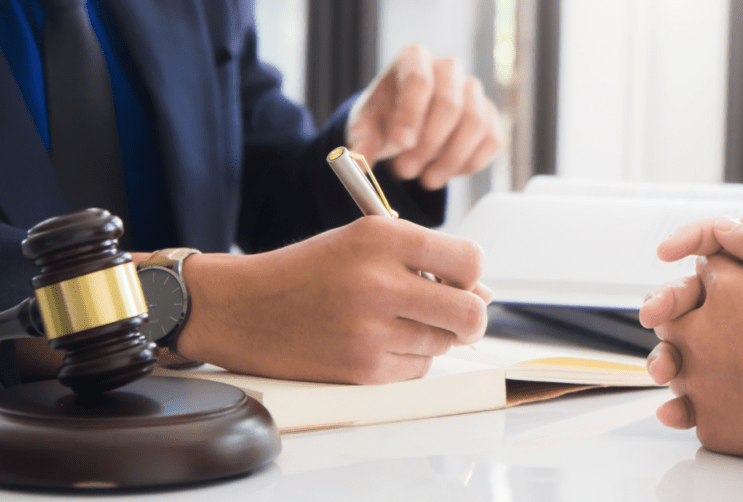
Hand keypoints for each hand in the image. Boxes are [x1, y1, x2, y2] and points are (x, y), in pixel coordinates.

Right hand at [176, 216, 491, 384]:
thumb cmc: (308, 271)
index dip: (471, 273)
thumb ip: (424, 258)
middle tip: (454, 312)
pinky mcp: (362, 369)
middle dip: (470, 316)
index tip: (460, 279)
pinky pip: (417, 368)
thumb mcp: (362, 240)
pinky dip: (406, 358)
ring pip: (445, 344)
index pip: (470, 260)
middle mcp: (379, 283)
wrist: (241, 308)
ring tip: (393, 320)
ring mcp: (371, 331)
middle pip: (471, 313)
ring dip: (432, 335)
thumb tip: (484, 295)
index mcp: (382, 238)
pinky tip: (374, 341)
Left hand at [347, 44, 501, 189]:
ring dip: (450, 159)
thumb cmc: (384, 119)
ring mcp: (473, 91)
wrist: (404, 126)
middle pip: (450, 104)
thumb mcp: (365, 127)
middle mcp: (448, 68)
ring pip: (475, 124)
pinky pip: (492, 140)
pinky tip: (446, 173)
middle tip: (405, 171)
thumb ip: (362, 143)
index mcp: (414, 58)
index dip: (411, 114)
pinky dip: (471, 163)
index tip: (401, 144)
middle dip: (428, 144)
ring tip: (425, 180)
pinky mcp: (490, 116)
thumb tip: (359, 164)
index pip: (419, 80)